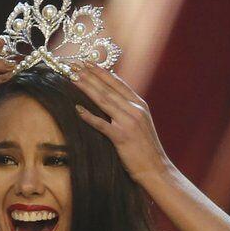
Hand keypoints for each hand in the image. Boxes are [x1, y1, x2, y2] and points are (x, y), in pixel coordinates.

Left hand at [71, 64, 171, 183]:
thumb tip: (112, 98)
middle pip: (108, 89)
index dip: (101, 72)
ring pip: (104, 101)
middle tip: (74, 65)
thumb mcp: (141, 123)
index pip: (117, 83)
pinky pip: (102, 125)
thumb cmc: (146, 149)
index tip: (87, 62)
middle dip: (90, 75)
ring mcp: (129, 123)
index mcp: (139, 105)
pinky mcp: (122, 137)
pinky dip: (89, 117)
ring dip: (87, 88)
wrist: (156, 169)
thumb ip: (128, 110)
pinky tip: (77, 110)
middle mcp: (135, 110)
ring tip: (73, 78)